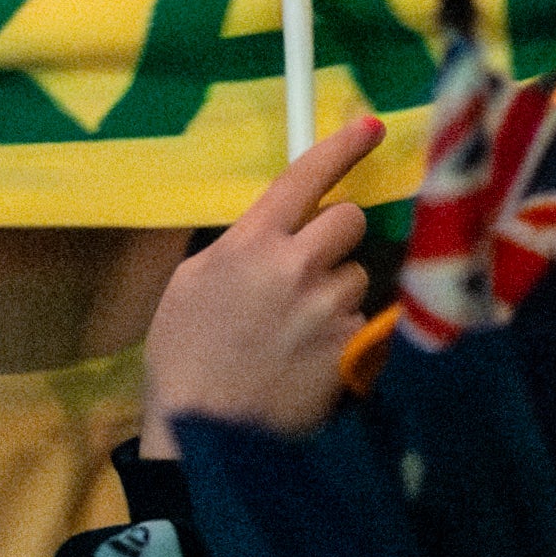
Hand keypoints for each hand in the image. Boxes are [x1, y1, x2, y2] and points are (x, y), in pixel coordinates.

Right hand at [144, 111, 388, 452]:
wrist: (204, 429)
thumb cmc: (184, 355)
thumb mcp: (192, 282)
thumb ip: (240, 245)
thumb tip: (277, 225)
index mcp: (250, 242)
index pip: (304, 177)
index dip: (342, 147)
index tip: (371, 126)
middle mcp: (296, 265)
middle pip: (351, 219)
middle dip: (336, 237)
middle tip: (309, 268)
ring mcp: (329, 307)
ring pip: (358, 274)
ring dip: (338, 292)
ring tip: (298, 329)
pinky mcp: (353, 347)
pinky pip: (365, 321)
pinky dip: (347, 335)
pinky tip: (312, 357)